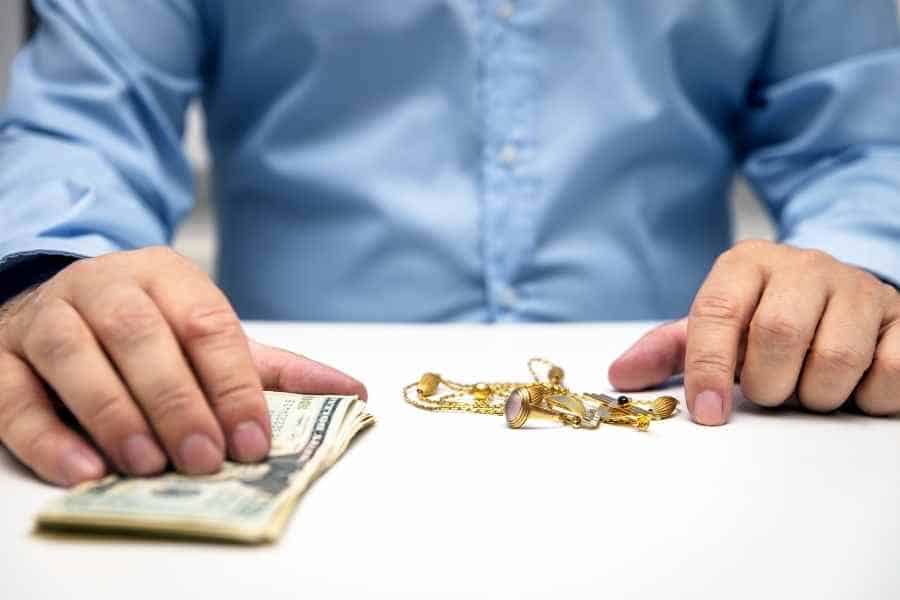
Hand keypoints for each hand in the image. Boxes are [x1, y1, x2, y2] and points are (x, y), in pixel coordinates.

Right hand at [0, 247, 364, 485]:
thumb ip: (273, 369)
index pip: (207, 325)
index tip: (254, 438)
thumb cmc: (149, 327)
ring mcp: (47, 318)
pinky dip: (45, 435)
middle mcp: (105, 288)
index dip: (233, 383)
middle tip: (206, 458)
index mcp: (167, 278)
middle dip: (178, 401)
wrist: (63, 298)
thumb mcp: (210, 337)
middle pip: (142, 337)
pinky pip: (12, 394)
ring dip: (115, 414)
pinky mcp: (0, 355)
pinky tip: (82, 471)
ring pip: (76, 357)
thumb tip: (352, 392)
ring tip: (148, 464)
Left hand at [608, 240, 899, 424]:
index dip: (708, 367)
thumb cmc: (761, 317)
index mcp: (746, 265)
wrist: (833, 296)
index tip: (708, 411)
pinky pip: (890, 370)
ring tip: (806, 387)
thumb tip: (619, 377)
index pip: (717, 312)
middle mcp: (803, 266)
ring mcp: (858, 288)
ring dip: (815, 395)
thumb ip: (668, 350)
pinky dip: (866, 397)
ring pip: (836, 358)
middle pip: (779, 334)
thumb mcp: (713, 327)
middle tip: (769, 391)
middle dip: (768, 384)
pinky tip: (849, 387)